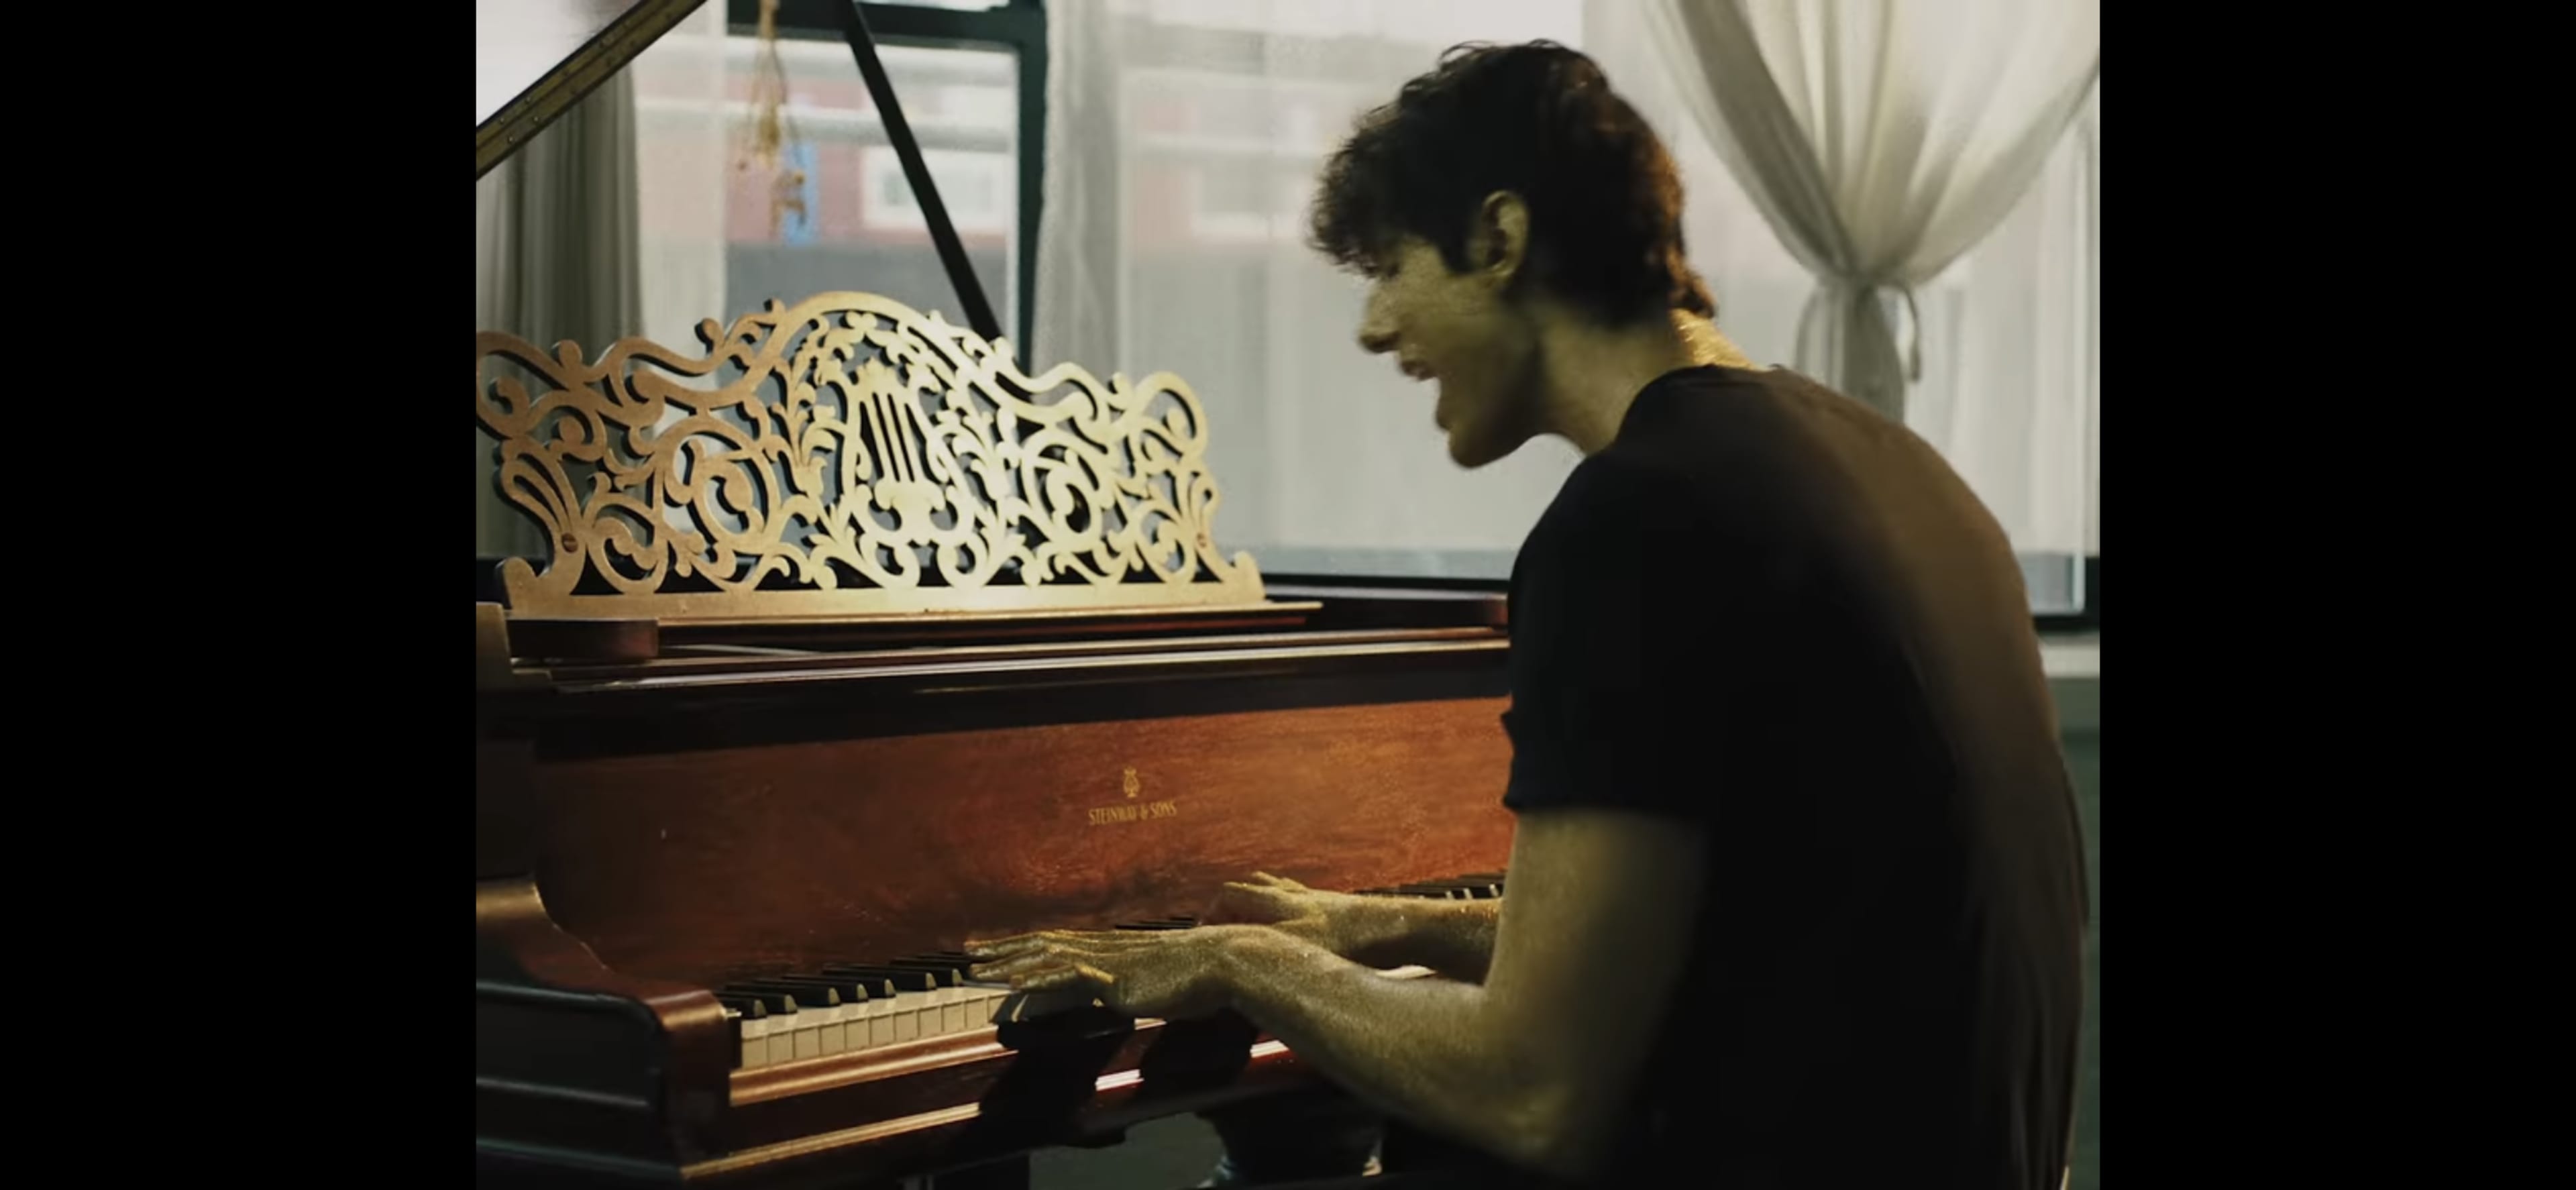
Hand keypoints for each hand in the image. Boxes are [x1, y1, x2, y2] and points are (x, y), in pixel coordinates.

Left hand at [965, 924, 1264, 1019]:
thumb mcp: (1163, 981)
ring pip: (1046, 957)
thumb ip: (1141, 984)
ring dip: (1009, 963)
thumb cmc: (1202, 977)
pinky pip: (1067, 976)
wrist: (1226, 965)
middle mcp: (1105, 948)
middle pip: (1043, 943)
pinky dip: (1037, 979)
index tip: (998, 950)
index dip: (1025, 946)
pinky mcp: (1115, 979)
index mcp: (1114, 948)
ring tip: (977, 969)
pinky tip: (1015, 985)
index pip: (1060, 943)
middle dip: (1003, 948)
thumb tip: (1130, 992)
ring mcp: (1108, 961)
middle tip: (966, 952)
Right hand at [1206, 872, 1384, 959]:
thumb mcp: (1298, 949)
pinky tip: (1291, 925)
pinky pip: (1296, 897)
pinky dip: (1282, 905)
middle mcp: (1291, 893)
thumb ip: (1261, 951)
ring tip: (1250, 922)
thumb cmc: (1348, 939)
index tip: (1202, 931)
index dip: (1212, 912)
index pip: (1230, 894)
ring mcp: (1311, 896)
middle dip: (1231, 905)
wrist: (1393, 925)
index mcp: (1277, 901)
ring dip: (1257, 901)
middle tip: (1221, 927)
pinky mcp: (1330, 904)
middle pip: (1250, 887)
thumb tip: (1223, 958)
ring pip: (1273, 888)